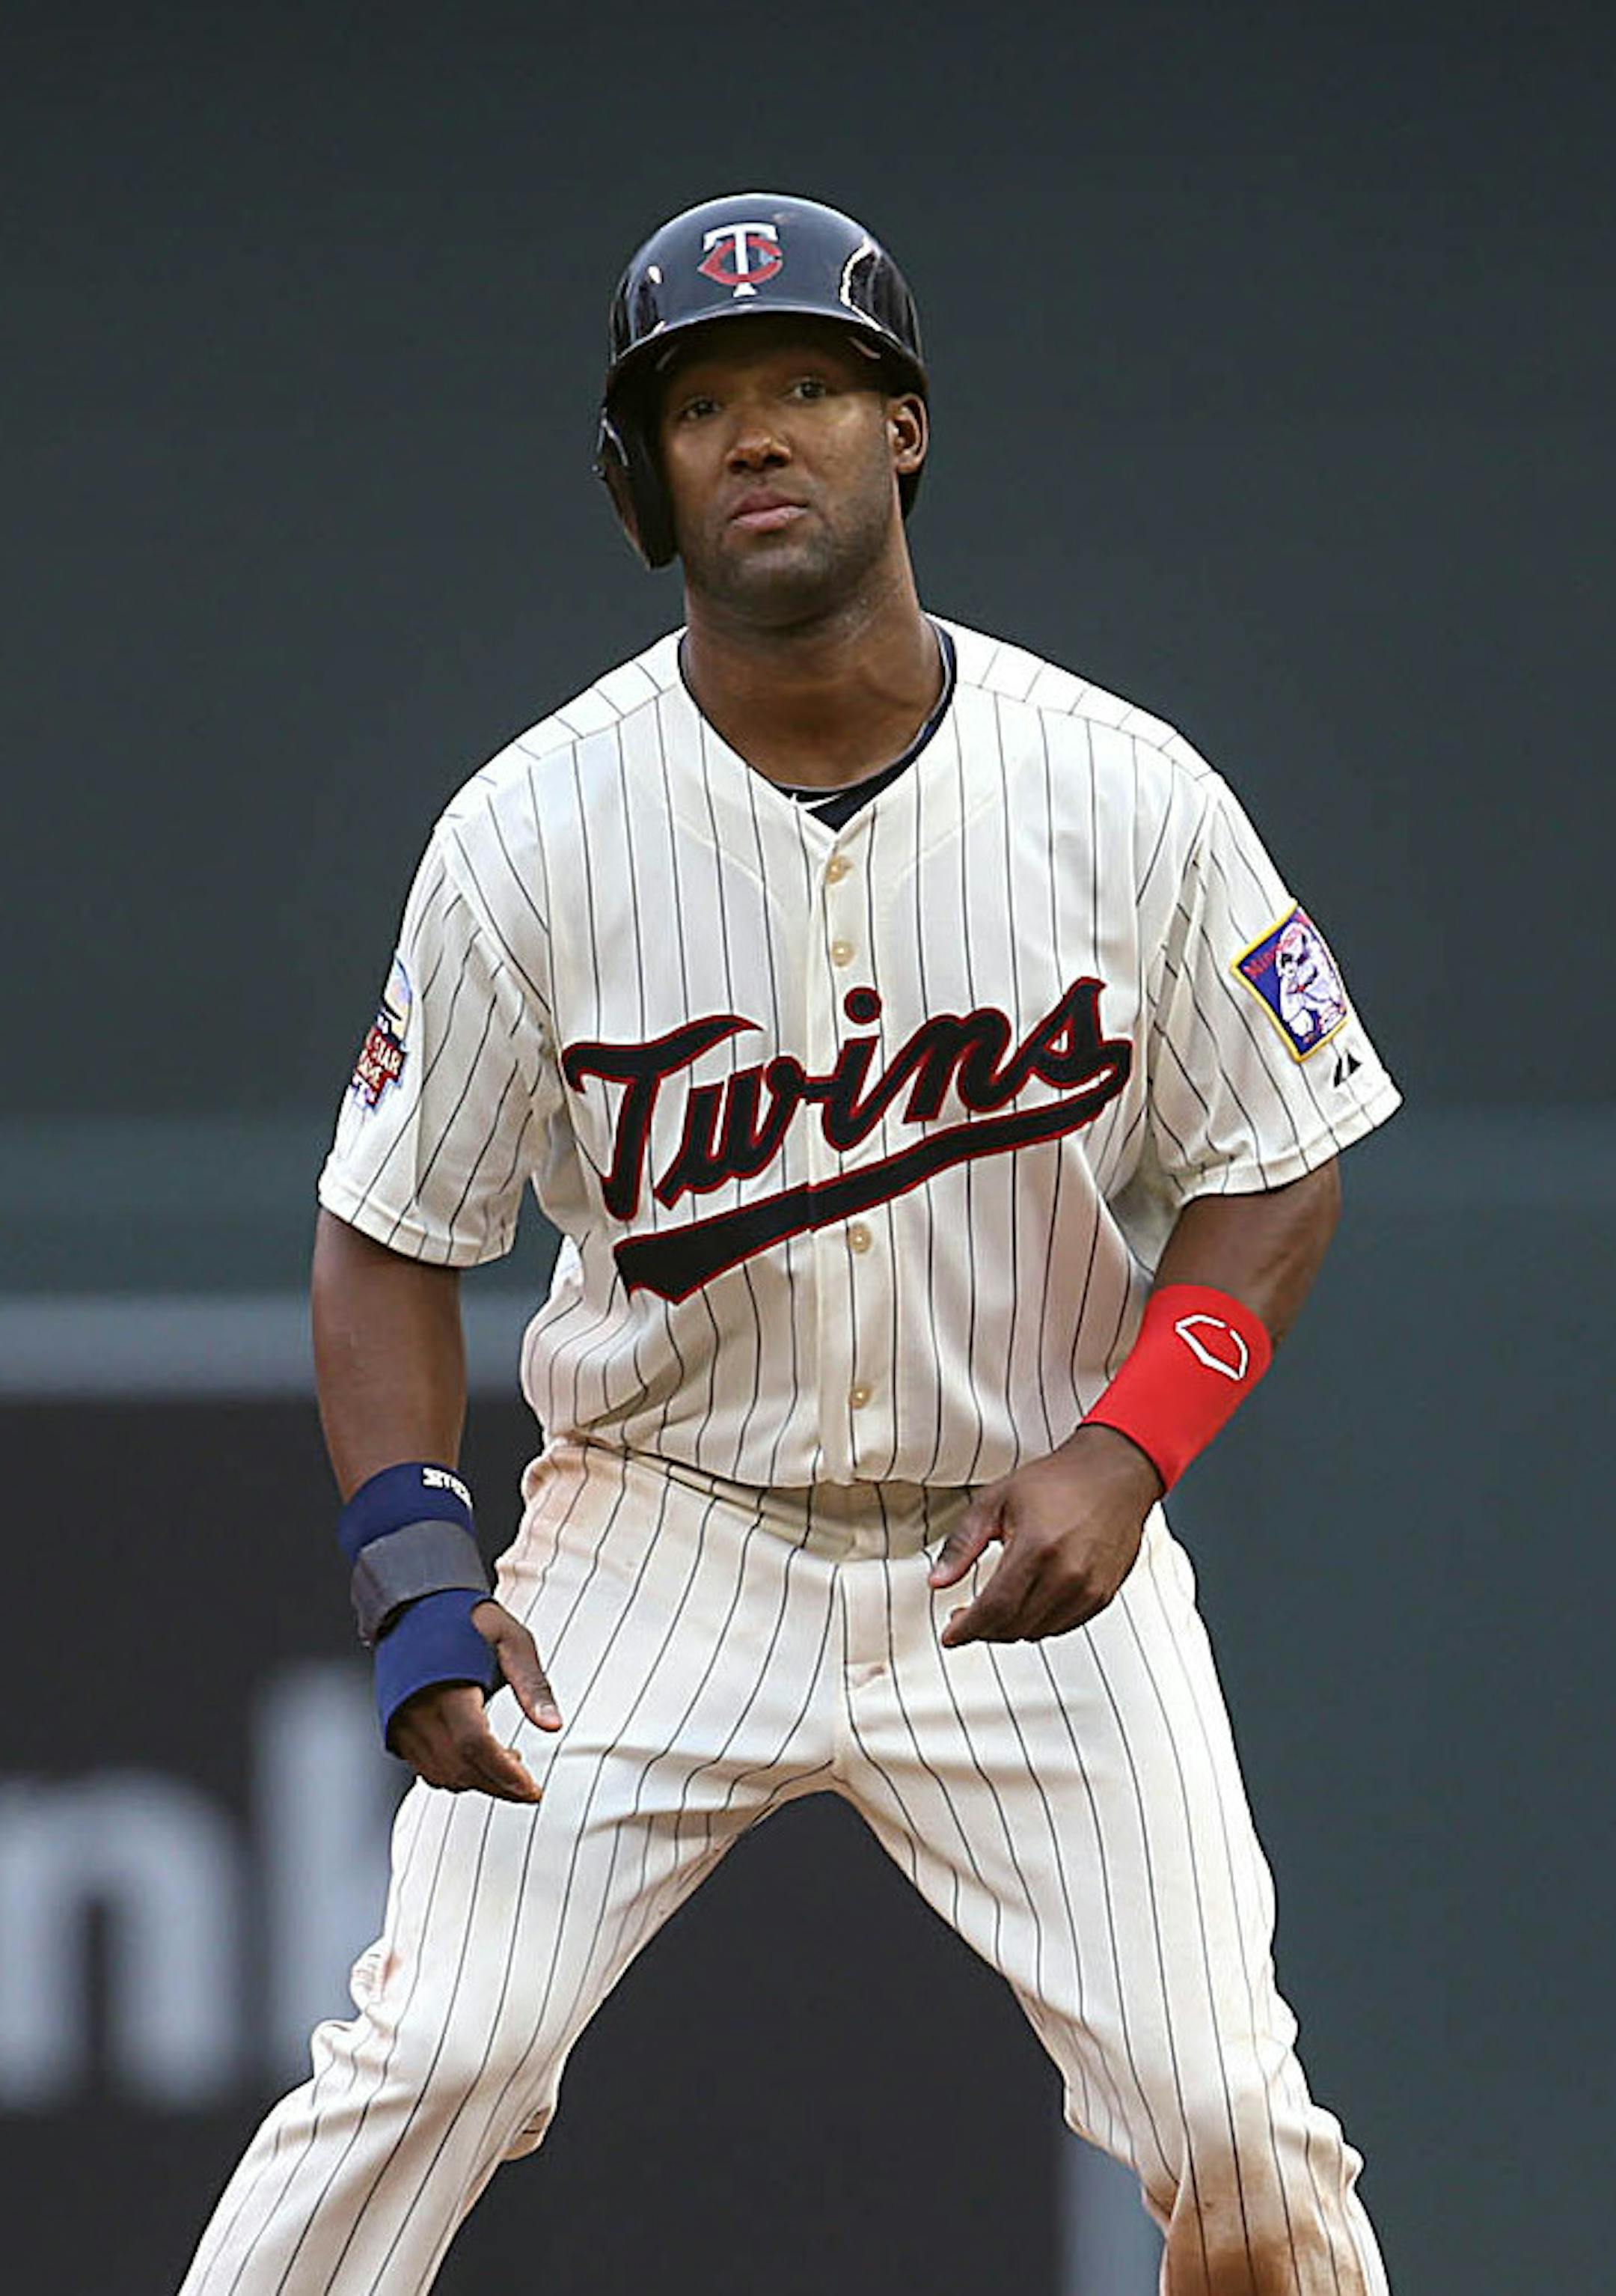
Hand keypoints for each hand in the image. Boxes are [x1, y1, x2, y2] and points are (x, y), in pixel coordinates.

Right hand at [389, 1599, 562, 1800]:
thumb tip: (554, 1725)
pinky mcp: (396, 1727)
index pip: (476, 1746)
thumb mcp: (512, 1640)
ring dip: (477, 1783)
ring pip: (441, 1775)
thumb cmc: (468, 1618)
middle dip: (499, 1786)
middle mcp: (419, 1711)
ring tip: (507, 1766)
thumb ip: (533, 1685)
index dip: (506, 1775)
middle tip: (529, 1788)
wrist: (417, 1603)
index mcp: (449, 1689)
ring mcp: (403, 1722)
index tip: (533, 1789)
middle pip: (461, 1770)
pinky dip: (453, 1775)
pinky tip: (476, 1760)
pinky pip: (424, 1768)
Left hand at [929, 1426, 1163, 1646]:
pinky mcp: (1103, 1595)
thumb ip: (962, 1544)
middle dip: (983, 1630)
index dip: (967, 1628)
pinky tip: (1025, 1607)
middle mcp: (1067, 1574)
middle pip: (1014, 1626)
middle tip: (965, 1619)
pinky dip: (1037, 1625)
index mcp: (1037, 1548)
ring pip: (1037, 1632)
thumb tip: (938, 1581)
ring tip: (993, 1611)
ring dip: (1009, 1629)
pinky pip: (1062, 1627)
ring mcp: (1089, 1588)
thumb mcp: (995, 1500)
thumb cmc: (1059, 1480)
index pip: (995, 1609)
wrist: (1114, 1473)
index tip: (951, 1633)